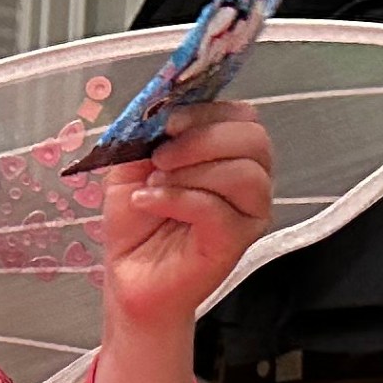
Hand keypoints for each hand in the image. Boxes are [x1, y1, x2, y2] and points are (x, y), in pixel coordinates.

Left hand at [87, 106, 272, 382]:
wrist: (129, 278)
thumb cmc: (137, 224)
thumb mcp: (132, 166)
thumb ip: (147, 133)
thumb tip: (158, 104)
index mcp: (230, 154)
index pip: (244, 117)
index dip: (208, 111)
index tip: (168, 121)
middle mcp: (249, 181)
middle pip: (253, 139)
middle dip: (201, 139)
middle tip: (160, 156)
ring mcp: (248, 213)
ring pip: (243, 173)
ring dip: (190, 172)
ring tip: (154, 185)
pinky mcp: (236, 242)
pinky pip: (218, 209)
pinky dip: (178, 199)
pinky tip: (150, 202)